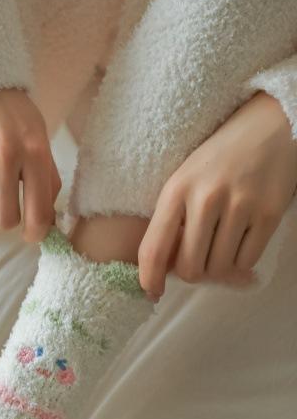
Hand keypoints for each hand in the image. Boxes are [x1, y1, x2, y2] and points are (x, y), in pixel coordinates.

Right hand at [0, 88, 60, 241]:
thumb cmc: (9, 118)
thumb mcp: (38, 138)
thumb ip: (47, 179)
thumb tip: (47, 224)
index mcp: (34, 150)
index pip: (38, 212)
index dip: (35, 233)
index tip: (30, 236)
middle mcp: (4, 152)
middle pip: (4, 220)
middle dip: (4, 218)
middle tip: (2, 202)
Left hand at [139, 92, 296, 299]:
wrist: (269, 126)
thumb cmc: (218, 159)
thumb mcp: (184, 179)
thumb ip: (172, 219)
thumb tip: (166, 268)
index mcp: (176, 190)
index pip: (154, 248)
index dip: (149, 278)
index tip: (151, 292)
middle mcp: (205, 198)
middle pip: (190, 267)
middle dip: (192, 274)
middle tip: (199, 263)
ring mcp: (240, 205)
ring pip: (219, 268)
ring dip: (219, 269)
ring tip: (221, 250)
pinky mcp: (269, 213)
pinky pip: (247, 259)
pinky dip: (241, 263)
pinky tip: (240, 246)